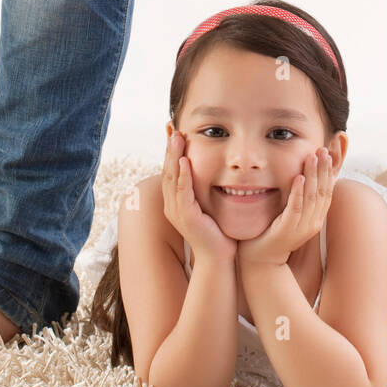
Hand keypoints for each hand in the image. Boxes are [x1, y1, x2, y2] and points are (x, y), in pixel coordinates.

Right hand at [161, 131, 236, 264]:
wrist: (219, 259)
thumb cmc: (218, 232)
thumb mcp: (209, 205)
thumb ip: (206, 189)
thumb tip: (215, 170)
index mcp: (176, 201)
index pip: (171, 170)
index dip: (171, 150)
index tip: (173, 130)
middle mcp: (172, 204)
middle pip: (167, 170)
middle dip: (169, 147)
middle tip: (171, 127)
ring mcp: (177, 211)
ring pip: (172, 178)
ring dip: (174, 156)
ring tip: (176, 137)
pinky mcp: (186, 217)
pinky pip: (183, 192)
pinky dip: (183, 175)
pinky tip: (184, 161)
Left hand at [236, 147, 334, 269]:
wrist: (261, 259)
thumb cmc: (273, 232)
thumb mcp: (291, 213)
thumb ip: (298, 197)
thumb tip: (303, 175)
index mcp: (316, 218)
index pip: (327, 191)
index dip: (329, 173)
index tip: (328, 154)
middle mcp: (313, 223)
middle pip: (322, 192)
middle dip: (323, 169)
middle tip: (322, 150)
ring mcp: (301, 228)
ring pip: (311, 197)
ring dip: (312, 175)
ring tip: (312, 157)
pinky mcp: (287, 230)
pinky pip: (295, 208)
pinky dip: (298, 192)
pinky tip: (298, 178)